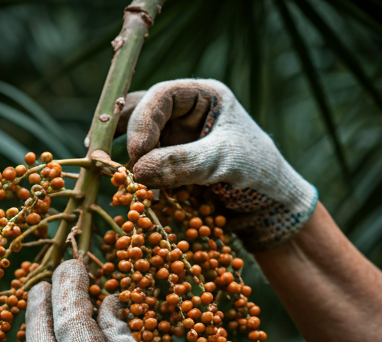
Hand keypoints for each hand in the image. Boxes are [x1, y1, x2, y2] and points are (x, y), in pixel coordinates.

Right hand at [124, 79, 317, 251]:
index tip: (137, 152)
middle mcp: (185, 116)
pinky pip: (146, 168)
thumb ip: (185, 162)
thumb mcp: (226, 161)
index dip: (143, 120)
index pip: (162, 96)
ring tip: (116, 179)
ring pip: (139, 143)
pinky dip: (136, 179)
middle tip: (109, 161)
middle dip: (126, 137)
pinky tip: (131, 193)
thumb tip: (137, 171)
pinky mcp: (171, 167)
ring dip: (127, 160)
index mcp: (204, 98)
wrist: (271, 206)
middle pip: (142, 115)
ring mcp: (176, 141)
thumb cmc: (261, 171)